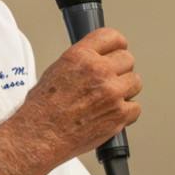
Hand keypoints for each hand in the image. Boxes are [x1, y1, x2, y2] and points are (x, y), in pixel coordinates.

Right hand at [0, 28, 142, 174]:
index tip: (116, 51)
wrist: (38, 137)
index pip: (112, 37)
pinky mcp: (120, 114)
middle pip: (127, 60)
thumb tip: (96, 61)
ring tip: (106, 100)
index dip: (116, 45)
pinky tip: (108, 114)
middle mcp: (98, 71)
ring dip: (124, 90)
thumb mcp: (54, 72)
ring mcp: (112, 92)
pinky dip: (125, 112)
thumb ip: (80, 63)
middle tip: (107, 82)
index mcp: (80, 56)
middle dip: (119, 70)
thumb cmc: (40, 110)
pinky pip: (135, 107)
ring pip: (135, 82)